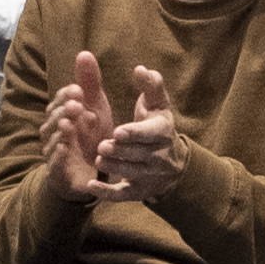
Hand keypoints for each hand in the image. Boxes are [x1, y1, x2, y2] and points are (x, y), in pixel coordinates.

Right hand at [43, 49, 127, 203]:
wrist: (92, 172)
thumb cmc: (91, 136)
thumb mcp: (95, 106)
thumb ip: (89, 81)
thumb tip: (84, 52)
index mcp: (61, 114)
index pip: (60, 101)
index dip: (67, 95)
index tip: (79, 90)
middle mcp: (53, 132)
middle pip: (53, 119)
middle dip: (64, 111)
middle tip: (77, 105)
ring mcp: (53, 152)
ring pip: (52, 139)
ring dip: (60, 131)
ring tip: (70, 124)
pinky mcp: (58, 172)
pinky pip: (54, 163)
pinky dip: (58, 156)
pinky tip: (65, 148)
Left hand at [98, 65, 185, 207]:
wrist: (173, 163)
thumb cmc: (158, 126)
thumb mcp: (158, 105)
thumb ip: (151, 85)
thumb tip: (141, 68)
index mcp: (163, 131)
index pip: (150, 133)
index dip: (134, 133)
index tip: (118, 131)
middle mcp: (159, 156)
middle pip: (138, 154)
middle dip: (120, 150)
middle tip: (102, 145)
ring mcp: (150, 176)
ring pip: (131, 173)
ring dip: (114, 166)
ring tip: (99, 158)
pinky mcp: (139, 191)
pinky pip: (123, 195)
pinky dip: (107, 193)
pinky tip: (91, 185)